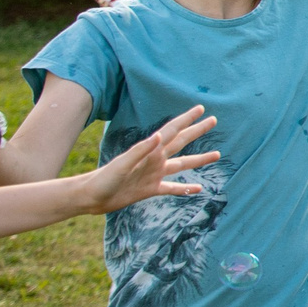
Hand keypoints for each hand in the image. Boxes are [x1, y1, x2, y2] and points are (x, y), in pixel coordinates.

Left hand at [74, 106, 220, 216]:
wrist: (91, 197)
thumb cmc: (104, 179)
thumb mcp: (122, 164)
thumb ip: (141, 150)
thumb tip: (160, 135)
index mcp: (149, 151)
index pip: (172, 131)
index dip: (186, 120)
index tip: (201, 109)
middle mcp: (155, 160)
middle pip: (181, 142)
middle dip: (196, 131)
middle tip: (212, 120)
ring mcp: (154, 174)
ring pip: (183, 164)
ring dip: (199, 159)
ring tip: (217, 154)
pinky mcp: (150, 189)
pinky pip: (173, 188)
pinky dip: (186, 188)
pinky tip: (198, 189)